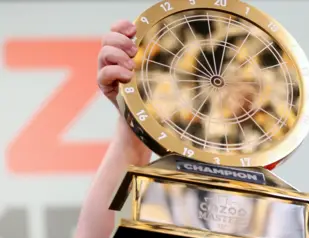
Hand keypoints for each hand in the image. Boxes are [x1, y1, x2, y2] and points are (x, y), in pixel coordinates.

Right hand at [97, 20, 149, 158]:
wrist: (147, 121)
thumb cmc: (157, 95)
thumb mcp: (161, 74)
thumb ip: (162, 59)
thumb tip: (187, 46)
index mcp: (126, 52)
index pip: (115, 30)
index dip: (121, 26)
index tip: (134, 30)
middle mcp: (114, 60)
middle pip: (106, 39)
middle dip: (120, 40)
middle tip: (134, 51)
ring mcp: (108, 73)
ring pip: (103, 54)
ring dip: (117, 55)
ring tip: (132, 66)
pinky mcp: (107, 88)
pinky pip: (103, 74)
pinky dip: (115, 72)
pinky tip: (128, 77)